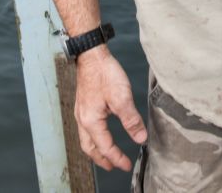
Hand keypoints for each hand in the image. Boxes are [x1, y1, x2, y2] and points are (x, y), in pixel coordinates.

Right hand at [74, 45, 147, 171]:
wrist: (91, 54)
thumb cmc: (104, 73)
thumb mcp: (122, 97)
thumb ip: (131, 120)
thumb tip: (140, 138)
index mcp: (91, 121)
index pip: (105, 147)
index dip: (117, 158)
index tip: (127, 165)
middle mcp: (82, 119)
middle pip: (90, 148)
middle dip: (102, 159)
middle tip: (114, 166)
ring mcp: (81, 111)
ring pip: (86, 139)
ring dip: (96, 150)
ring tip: (106, 155)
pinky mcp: (84, 104)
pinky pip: (86, 128)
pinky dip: (93, 137)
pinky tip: (101, 132)